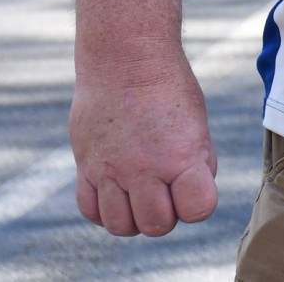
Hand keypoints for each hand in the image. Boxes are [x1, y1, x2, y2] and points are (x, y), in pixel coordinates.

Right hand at [69, 46, 217, 236]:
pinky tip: (116, 190)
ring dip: (134, 217)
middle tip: (166, 188)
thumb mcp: (197, 123)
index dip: (199, 203)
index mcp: (182, 156)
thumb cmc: (168, 87)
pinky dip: (104, 209)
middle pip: (156, 226)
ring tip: (140, 191)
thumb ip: (195, 162)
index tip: (194, 185)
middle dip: (166, 214)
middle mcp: (144, 169)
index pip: (198, 210)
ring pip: (120, 226)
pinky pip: (90, 209)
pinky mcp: (85, 165)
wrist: (125, 57)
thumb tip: (189, 196)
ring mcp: (111, 170)